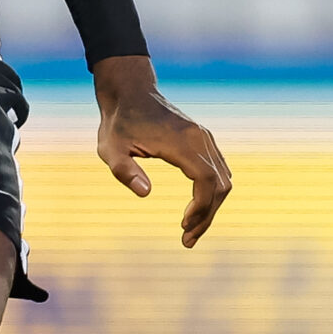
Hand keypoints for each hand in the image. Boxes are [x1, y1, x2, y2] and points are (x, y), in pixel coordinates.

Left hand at [92, 54, 231, 247]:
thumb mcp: (109, 149)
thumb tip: (145, 194)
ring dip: (211, 207)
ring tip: (190, 231)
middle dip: (207, 216)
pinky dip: (211, 193)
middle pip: (219, 185)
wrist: (130, 93)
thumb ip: (123, 171)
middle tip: (186, 240)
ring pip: (223, 179)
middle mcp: (200, 139)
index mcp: (182, 142)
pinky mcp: (202, 140)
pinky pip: (217, 171)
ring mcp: (204, 138)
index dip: (201, 206)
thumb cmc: (118, 123)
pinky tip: (196, 209)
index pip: (206, 180)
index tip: (183, 225)